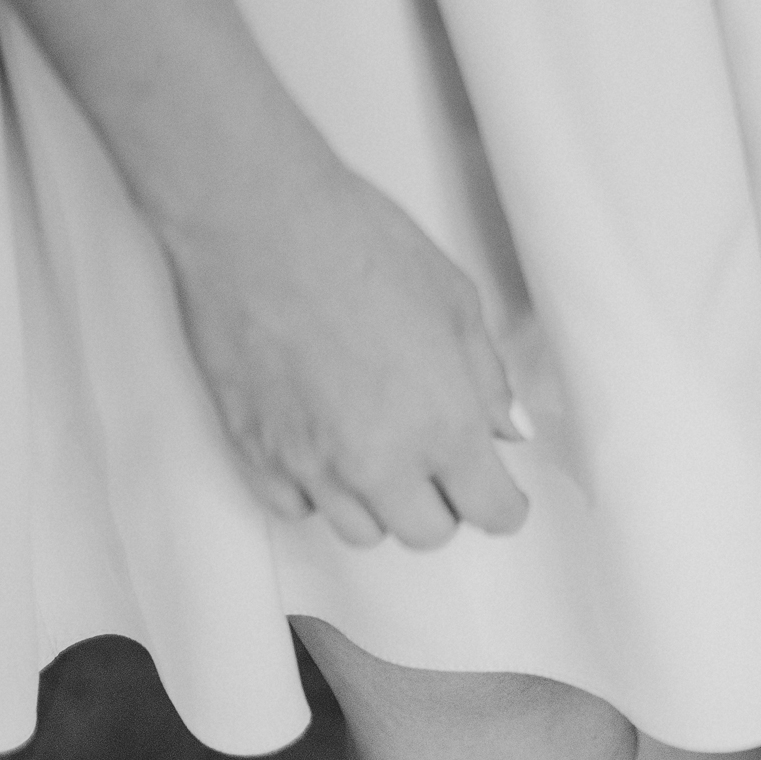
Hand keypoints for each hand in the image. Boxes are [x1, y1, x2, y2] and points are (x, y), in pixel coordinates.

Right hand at [160, 154, 530, 550]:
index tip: (505, 494)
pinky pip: (294, 509)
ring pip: (360, 531)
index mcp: (442, 424)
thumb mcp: (456, 302)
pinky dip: (316, 493)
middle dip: (445, 504)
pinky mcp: (252, 453)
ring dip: (381, 503)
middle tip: (443, 462)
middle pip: (427, 533)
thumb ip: (488, 378)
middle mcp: (377, 462)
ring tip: (381, 447)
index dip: (505, 505)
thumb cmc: (360, 246)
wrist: (258, 226)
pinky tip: (325, 448)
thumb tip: (508, 428)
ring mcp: (309, 464)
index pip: (490, 511)